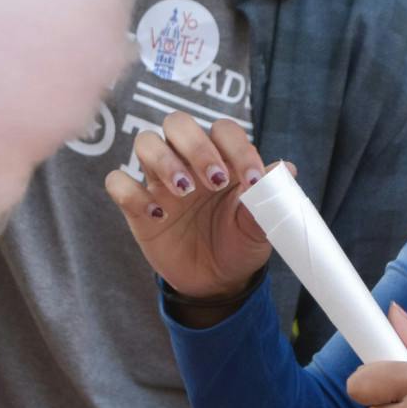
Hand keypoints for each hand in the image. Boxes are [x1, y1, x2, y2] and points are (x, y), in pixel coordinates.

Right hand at [103, 113, 277, 301]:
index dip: (238, 148)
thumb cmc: (239, 244)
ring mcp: (159, 182)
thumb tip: (288, 170)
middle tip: (214, 181)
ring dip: (164, 160)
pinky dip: (132, 193)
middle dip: (196, 145)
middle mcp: (187, 162)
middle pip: (177, 123)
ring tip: (184, 192)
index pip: (223, 130)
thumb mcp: (259, 227)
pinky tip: (157, 216)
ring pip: (145, 142)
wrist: (217, 283)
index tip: (253, 180)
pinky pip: (118, 183)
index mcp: (221, 159)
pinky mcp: (136, 207)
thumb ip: (269, 198)